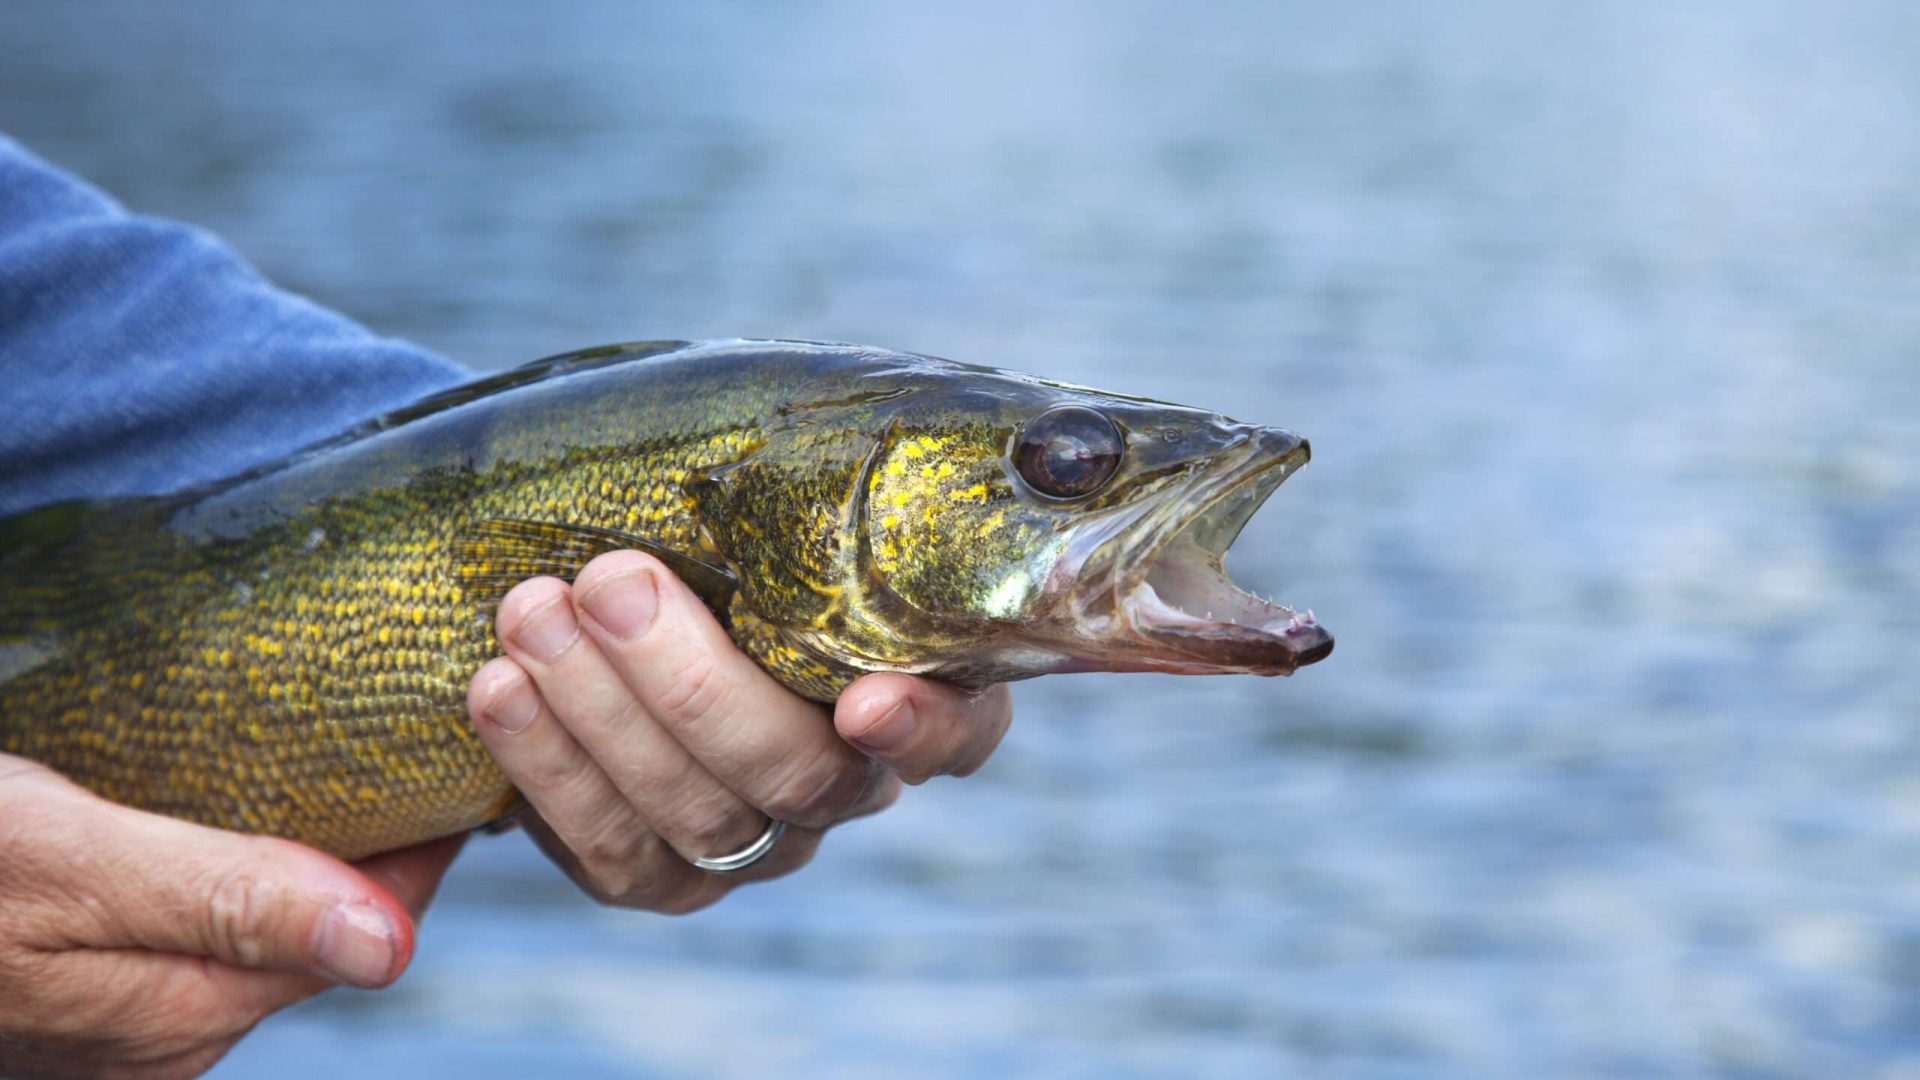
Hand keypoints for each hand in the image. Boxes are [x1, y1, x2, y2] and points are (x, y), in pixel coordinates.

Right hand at [0, 756, 463, 1079]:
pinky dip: (247, 869)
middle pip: (331, 931)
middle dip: (383, 848)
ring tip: (352, 769)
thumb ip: (228, 901)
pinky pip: (208, 932)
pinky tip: (243, 815)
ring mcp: (131, 1022)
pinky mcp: (94, 996)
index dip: (426, 847)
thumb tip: (387, 947)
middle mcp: (171, 1035)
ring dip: (316, 857)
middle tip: (423, 753)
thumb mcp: (80, 866)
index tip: (465, 770)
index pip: (371, 927)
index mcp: (188, 1009)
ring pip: (271, 932)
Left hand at [467, 550, 1013, 911]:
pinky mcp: (666, 877)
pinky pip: (613, 849)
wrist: (624, 600)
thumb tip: (809, 445)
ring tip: (530, 612)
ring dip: (602, 712)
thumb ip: (815, 500)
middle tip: (613, 581)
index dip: (924, 729)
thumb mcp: (787, 502)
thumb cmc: (735, 532)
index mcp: (922, 691)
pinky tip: (498, 689)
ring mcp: (762, 843)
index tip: (866, 701)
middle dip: (695, 684)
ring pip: (701, 814)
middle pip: (801, 775)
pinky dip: (550, 766)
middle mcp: (853, 783)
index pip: (961, 733)